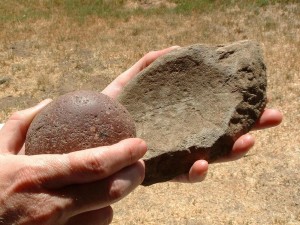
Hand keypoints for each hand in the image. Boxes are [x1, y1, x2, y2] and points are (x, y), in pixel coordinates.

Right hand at [0, 100, 146, 224]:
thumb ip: (20, 124)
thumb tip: (46, 103)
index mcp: (35, 175)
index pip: (91, 164)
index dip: (122, 154)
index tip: (140, 145)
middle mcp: (49, 206)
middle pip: (110, 192)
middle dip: (134, 176)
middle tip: (140, 164)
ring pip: (105, 213)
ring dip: (114, 196)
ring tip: (114, 181)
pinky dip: (98, 214)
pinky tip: (90, 204)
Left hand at [102, 46, 282, 182]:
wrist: (83, 135)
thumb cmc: (107, 108)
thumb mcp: (129, 82)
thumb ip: (148, 66)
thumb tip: (174, 48)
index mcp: (178, 118)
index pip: (214, 114)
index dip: (239, 109)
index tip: (263, 99)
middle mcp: (180, 138)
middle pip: (219, 135)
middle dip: (247, 127)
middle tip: (273, 117)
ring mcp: (171, 157)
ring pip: (208, 157)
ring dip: (230, 152)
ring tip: (247, 142)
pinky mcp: (157, 173)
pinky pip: (178, 175)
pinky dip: (193, 172)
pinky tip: (201, 165)